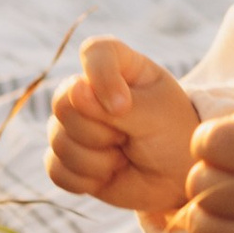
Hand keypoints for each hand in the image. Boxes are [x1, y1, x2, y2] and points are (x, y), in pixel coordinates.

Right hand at [46, 40, 199, 211]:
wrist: (177, 179)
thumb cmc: (174, 137)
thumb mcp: (155, 116)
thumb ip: (116, 106)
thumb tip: (74, 91)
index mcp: (120, 66)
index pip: (94, 52)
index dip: (101, 78)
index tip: (123, 107)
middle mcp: (90, 91)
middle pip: (63, 103)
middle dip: (99, 132)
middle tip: (129, 138)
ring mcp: (76, 125)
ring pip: (58, 140)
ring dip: (96, 160)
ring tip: (122, 158)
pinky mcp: (68, 158)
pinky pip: (55, 169)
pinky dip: (84, 180)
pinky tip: (107, 177)